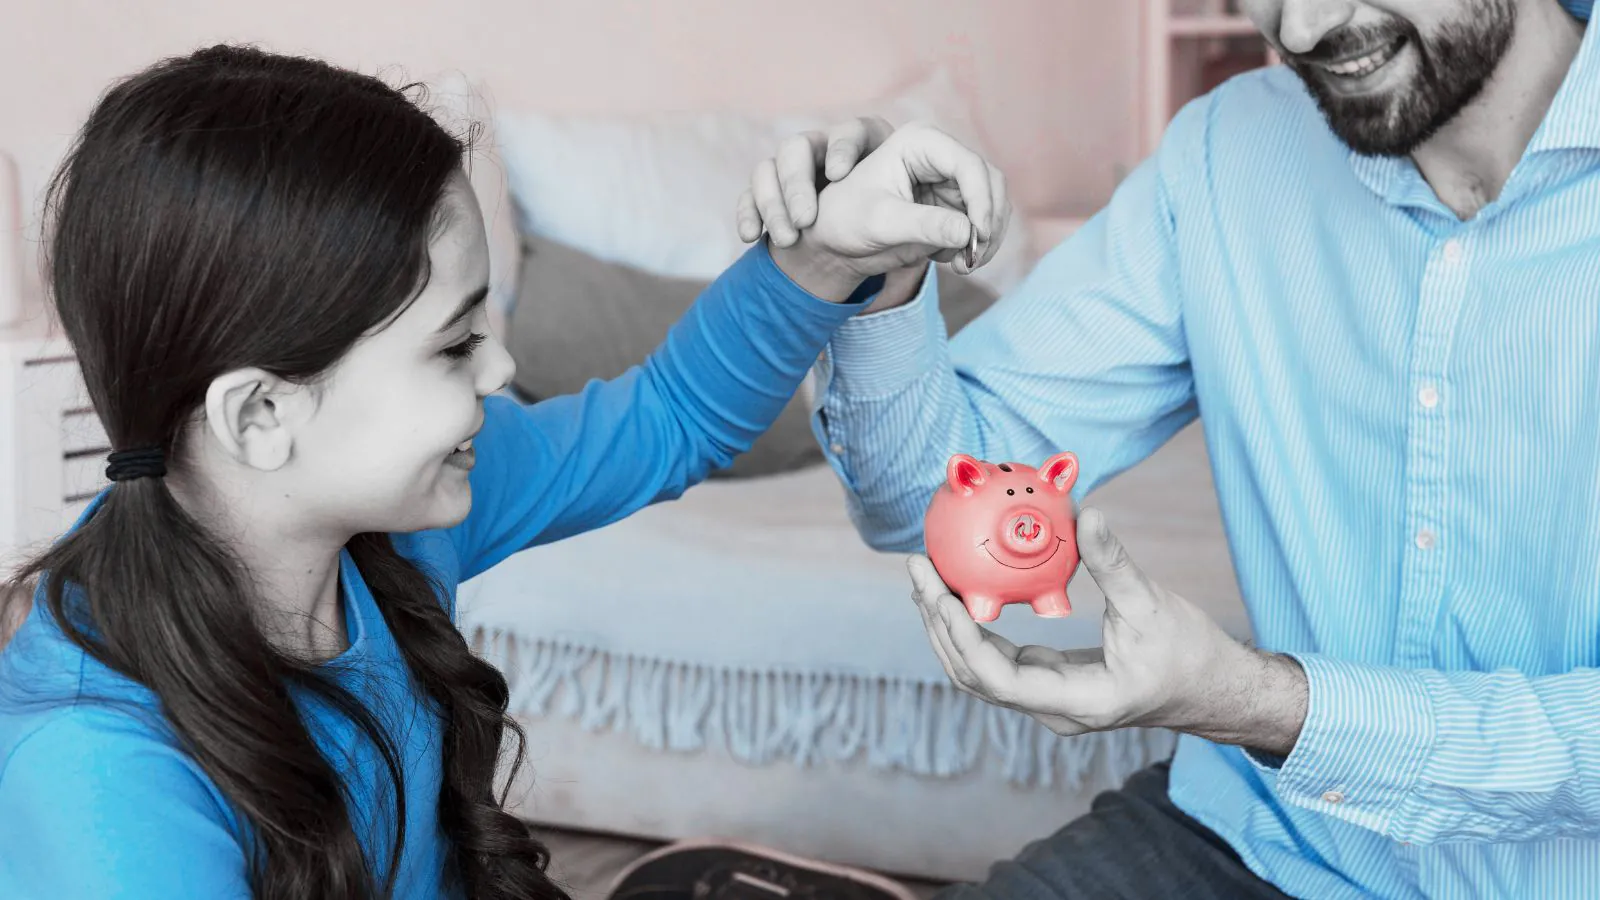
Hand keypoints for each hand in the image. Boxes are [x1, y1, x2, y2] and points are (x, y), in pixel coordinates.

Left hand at [739, 118, 1010, 284]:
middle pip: (989, 181)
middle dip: (988, 221)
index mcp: (919, 142)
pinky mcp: (954, 206)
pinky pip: (982, 224)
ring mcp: (950, 181)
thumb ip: (926, 225)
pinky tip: (954, 263)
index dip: (981, 200)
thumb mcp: (882, 223)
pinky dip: (977, 245)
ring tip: (963, 266)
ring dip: (987, 238)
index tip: (978, 236)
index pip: (968, 164)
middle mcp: (940, 155)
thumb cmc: (846, 220)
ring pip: (993, 204)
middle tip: (974, 259)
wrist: (834, 240)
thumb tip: (970, 233)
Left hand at [907, 507, 1308, 755]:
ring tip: (926, 575)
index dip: (961, 637)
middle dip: (939, 622)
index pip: (998, 679)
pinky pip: (997, 659)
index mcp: (1078, 700)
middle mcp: (1053, 709)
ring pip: (979, 671)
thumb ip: (1114, 563)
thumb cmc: (1189, 653)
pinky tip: (960, 588)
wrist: (1213, 690)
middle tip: (918, 568)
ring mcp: (1048, 700)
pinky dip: (973, 626)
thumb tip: (1086, 511)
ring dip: (948, 625)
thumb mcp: (1152, 605)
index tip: (939, 593)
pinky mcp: (1049, 683)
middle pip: (974, 675)